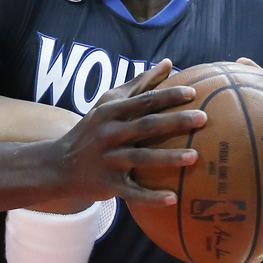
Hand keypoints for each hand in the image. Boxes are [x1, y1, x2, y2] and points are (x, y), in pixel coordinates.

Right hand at [52, 59, 204, 206]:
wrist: (59, 165)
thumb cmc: (93, 129)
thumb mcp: (108, 104)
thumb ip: (139, 84)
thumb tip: (168, 64)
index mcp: (111, 112)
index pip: (144, 101)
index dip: (168, 96)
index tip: (193, 93)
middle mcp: (109, 134)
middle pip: (146, 126)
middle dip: (175, 122)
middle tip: (203, 118)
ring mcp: (108, 160)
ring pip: (142, 159)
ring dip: (168, 158)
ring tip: (194, 157)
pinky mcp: (108, 185)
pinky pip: (132, 192)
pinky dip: (151, 197)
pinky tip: (173, 198)